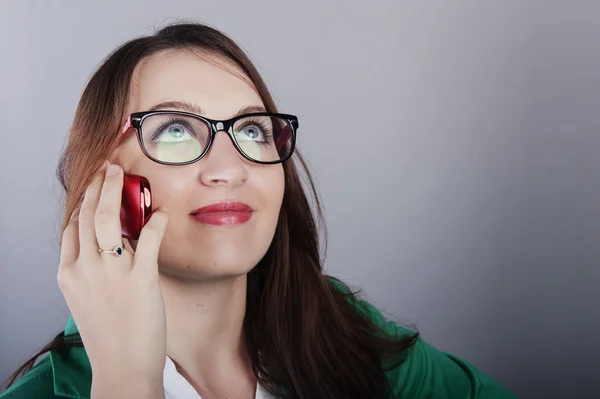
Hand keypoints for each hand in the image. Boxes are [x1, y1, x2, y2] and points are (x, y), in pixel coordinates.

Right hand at [57, 162, 168, 392]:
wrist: (122, 369)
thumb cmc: (109, 335)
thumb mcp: (87, 298)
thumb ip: (93, 268)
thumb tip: (112, 241)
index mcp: (69, 273)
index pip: (72, 226)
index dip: (83, 201)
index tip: (92, 185)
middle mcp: (85, 269)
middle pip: (87, 215)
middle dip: (97, 186)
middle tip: (107, 168)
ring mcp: (111, 273)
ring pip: (109, 219)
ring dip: (115, 191)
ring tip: (121, 174)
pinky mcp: (140, 279)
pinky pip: (148, 239)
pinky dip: (156, 221)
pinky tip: (162, 213)